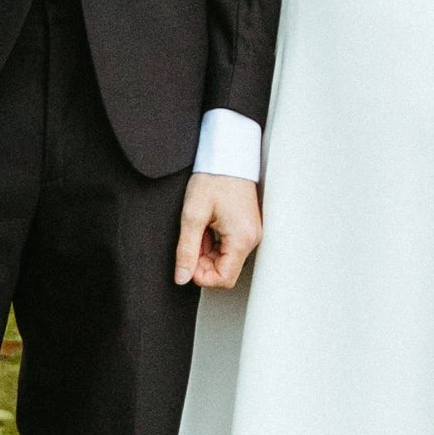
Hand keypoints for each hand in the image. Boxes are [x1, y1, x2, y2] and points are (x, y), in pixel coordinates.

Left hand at [175, 169, 261, 290]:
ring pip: (226, 259)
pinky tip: (207, 227)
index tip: (187, 262)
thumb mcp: (192, 215)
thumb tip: (182, 277)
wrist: (228, 155)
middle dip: (202, 262)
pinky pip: (229, 247)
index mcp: (241, 238)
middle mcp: (251, 239)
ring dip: (207, 252)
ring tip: (199, 229)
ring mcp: (251, 233)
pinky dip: (214, 243)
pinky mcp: (247, 228)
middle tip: (190, 240)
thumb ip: (186, 250)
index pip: (224, 279)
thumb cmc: (214, 178)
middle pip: (225, 270)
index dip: (201, 276)